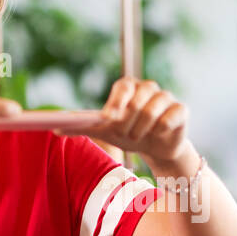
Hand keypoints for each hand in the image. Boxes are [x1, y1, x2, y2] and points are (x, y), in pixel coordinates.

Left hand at [57, 77, 190, 167]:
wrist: (157, 148)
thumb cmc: (129, 135)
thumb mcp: (105, 132)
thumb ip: (82, 127)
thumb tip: (55, 128)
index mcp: (128, 88)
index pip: (123, 86)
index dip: (116, 102)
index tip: (109, 119)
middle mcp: (148, 88)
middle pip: (138, 101)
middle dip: (128, 123)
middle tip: (126, 135)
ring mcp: (166, 97)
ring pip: (154, 110)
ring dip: (143, 129)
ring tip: (139, 138)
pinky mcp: (181, 109)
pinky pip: (171, 117)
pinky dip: (162, 129)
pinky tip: (159, 135)